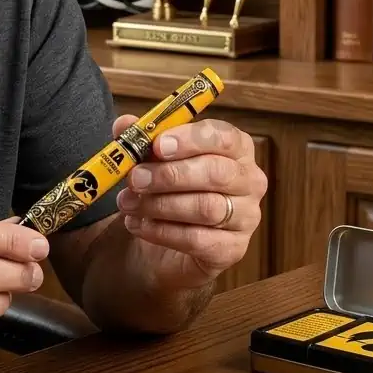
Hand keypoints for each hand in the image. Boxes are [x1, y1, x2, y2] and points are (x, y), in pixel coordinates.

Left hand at [113, 116, 267, 290]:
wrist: (167, 241)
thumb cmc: (166, 187)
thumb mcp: (150, 158)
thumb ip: (138, 138)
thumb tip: (124, 124)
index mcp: (235, 147)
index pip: (222, 136)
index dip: (190, 139)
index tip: (157, 146)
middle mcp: (249, 180)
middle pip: (216, 173)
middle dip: (169, 175)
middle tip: (135, 178)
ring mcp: (246, 217)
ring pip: (206, 208)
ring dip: (160, 204)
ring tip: (128, 203)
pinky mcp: (232, 249)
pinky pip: (197, 239)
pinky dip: (161, 231)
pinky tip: (137, 224)